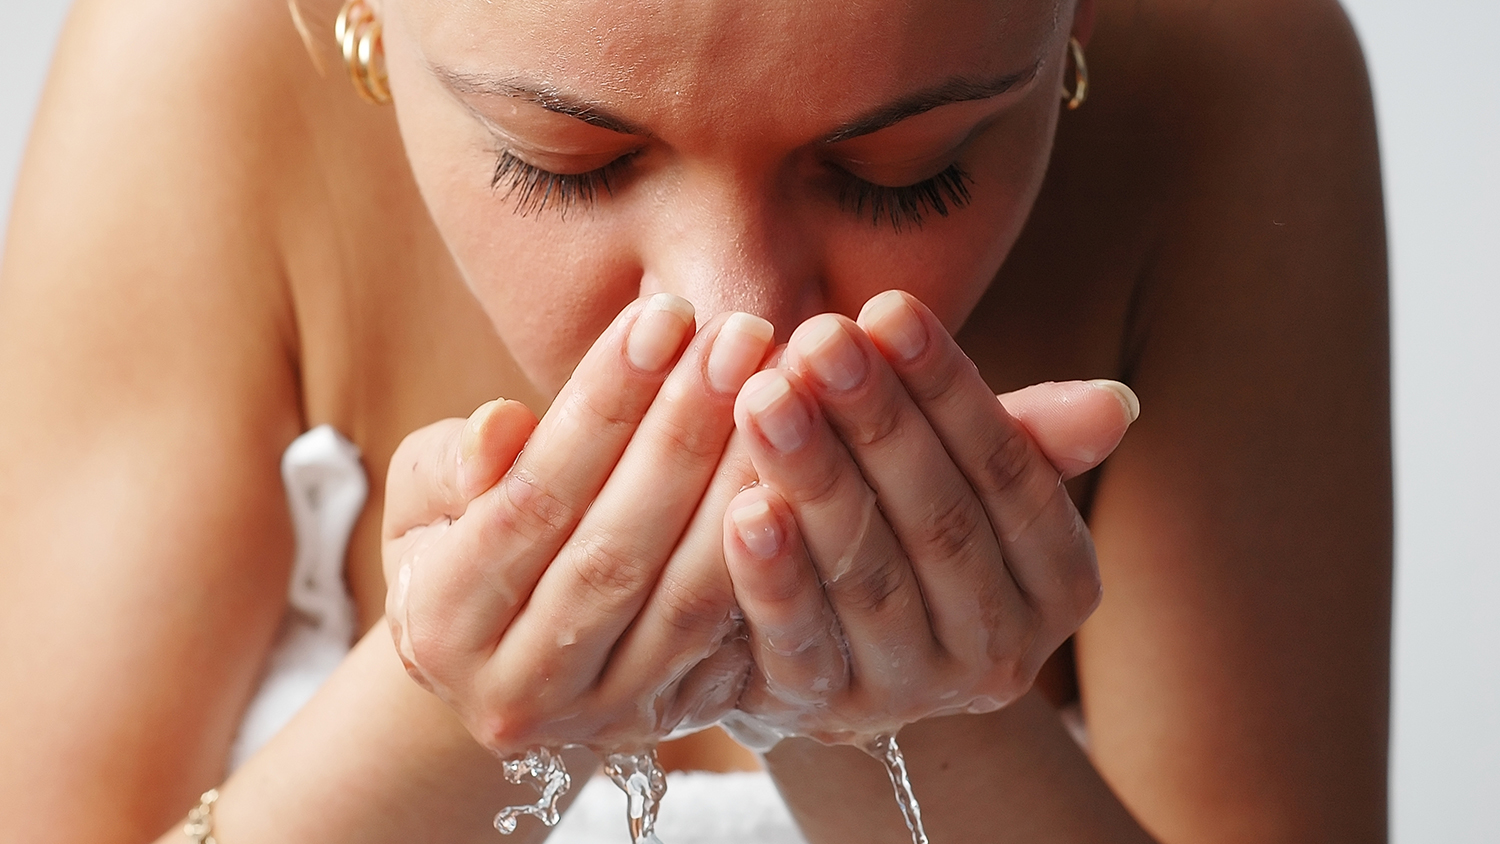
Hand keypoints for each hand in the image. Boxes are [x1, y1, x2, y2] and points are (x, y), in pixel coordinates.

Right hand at [381, 295, 775, 754]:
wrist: (506, 657)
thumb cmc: (462, 540)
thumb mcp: (427, 497)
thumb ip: (452, 463)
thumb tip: (500, 428)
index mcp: (439, 628)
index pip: (531, 501)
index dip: (601, 407)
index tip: (662, 316)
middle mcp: (520, 691)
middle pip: (615, 552)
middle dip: (684, 432)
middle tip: (744, 333)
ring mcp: (605, 718)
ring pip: (688, 599)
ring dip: (740, 484)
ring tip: (785, 385)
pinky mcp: (678, 719)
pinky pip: (738, 634)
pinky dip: (776, 550)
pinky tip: (804, 465)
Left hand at [719, 290, 1136, 742]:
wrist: (832, 643)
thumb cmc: (905, 522)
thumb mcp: (965, 476)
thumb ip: (1025, 438)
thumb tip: (1116, 403)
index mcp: (1057, 584)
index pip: (1010, 474)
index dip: (950, 391)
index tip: (889, 308)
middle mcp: (996, 651)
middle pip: (941, 524)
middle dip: (877, 422)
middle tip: (819, 338)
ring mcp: (909, 691)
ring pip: (869, 576)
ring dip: (817, 480)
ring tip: (766, 397)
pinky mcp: (821, 711)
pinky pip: (799, 642)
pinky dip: (773, 577)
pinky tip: (742, 508)